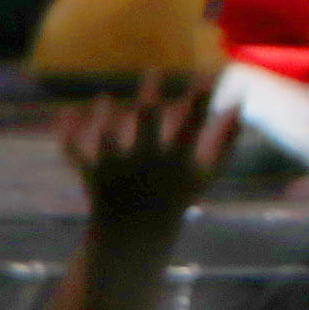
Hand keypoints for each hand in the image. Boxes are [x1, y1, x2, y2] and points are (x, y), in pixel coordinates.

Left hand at [58, 75, 230, 238]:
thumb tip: (241, 100)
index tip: (204, 77)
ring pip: (106, 132)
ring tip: (105, 100)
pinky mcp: (94, 176)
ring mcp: (119, 169)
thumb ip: (226, 138)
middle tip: (153, 71)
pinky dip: (67, 132)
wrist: (136, 238)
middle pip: (147, 117)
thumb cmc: (175, 198)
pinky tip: (68, 112)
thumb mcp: (206, 173)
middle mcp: (148, 162)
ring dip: (104, 112)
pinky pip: (74, 151)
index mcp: (176, 160)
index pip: (193, 121)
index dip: (201, 95)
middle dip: (150, 92)